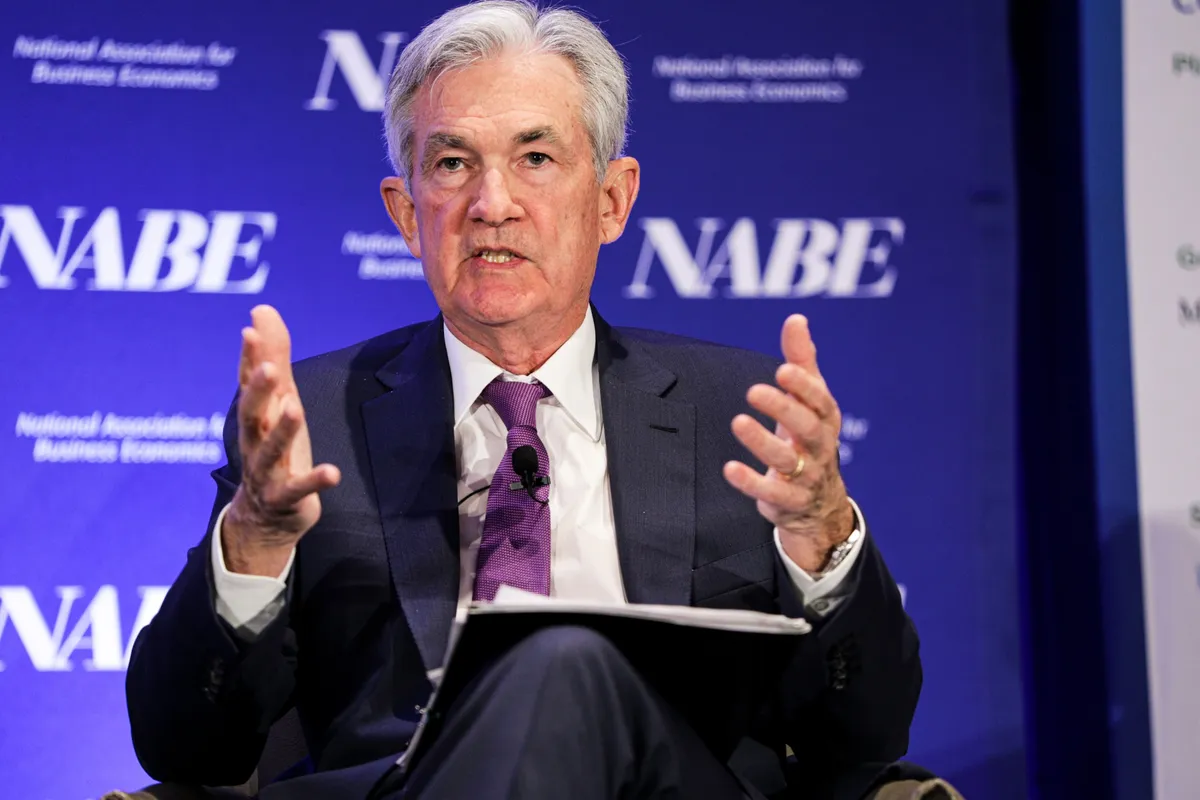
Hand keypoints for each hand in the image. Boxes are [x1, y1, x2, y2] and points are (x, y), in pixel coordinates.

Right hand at [222, 305, 340, 576]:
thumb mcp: (278, 400)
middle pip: (251, 414)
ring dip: (282, 430)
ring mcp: (269, 471)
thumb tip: (262, 310)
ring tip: (294, 407)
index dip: (248, 357)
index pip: (247, 383)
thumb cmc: (274, 447)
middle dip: (257, 391)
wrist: (266, 516)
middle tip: (268, 367)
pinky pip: (300, 489)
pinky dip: (315, 480)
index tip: (250, 330)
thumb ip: (272, 356)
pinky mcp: (288, 497)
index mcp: (256, 416)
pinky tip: (332, 471)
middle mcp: (256, 441)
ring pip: (271, 451)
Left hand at [722, 314, 854, 572]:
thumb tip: (796, 319)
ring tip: (739, 421)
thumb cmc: (808, 438)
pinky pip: (770, 492)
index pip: (820, 402)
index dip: (804, 387)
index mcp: (825, 420)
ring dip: (762, 442)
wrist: (819, 504)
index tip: (783, 369)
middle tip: (754, 391)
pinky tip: (729, 468)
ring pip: (787, 460)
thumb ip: (801, 362)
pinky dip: (751, 481)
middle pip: (807, 428)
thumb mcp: (809, 402)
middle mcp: (820, 448)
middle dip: (784, 409)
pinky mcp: (787, 501)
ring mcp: (806, 477)